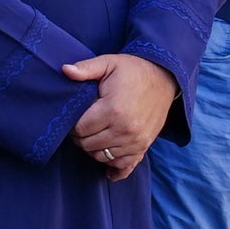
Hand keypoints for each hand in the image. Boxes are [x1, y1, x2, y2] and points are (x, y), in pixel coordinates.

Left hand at [63, 51, 175, 178]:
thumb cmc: (133, 70)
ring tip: (94, 134)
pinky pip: (123, 165)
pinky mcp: (144, 146)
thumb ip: (86, 68)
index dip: (72, 125)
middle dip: (81, 137)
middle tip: (83, 125)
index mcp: (113, 109)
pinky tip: (107, 160)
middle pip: (89, 145)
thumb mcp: (109, 63)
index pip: (80, 129)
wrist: (164, 78)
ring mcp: (136, 140)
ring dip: (94, 148)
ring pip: (102, 156)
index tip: (75, 117)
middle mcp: (125, 129)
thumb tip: (65, 70)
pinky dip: (112, 164)